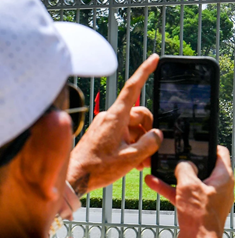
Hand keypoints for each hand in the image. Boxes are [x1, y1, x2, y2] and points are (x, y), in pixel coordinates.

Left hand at [66, 54, 161, 196]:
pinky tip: (134, 162)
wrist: (74, 178)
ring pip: (133, 127)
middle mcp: (111, 117)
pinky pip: (124, 134)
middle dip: (148, 130)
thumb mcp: (130, 158)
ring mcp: (106, 125)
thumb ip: (149, 144)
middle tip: (149, 151)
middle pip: (139, 115)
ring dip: (141, 142)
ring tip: (140, 162)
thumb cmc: (97, 168)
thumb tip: (157, 134)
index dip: (145, 72)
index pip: (132, 88)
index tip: (154, 58)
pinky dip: (132, 145)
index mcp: (116, 118)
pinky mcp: (103, 134)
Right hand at [145, 146, 233, 237]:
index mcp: (224, 177)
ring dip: (174, 175)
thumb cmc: (200, 215)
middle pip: (204, 166)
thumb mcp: (188, 185)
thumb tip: (183, 165)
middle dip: (187, 161)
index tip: (196, 141)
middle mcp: (219, 186)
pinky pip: (185, 194)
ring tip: (157, 166)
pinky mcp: (199, 208)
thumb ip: (184, 169)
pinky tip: (153, 182)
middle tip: (174, 153)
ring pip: (191, 181)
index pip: (221, 153)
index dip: (209, 145)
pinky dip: (171, 189)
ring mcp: (209, 197)